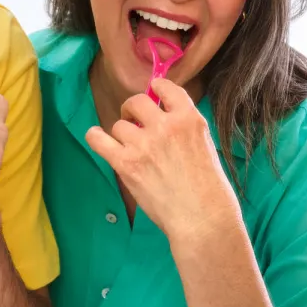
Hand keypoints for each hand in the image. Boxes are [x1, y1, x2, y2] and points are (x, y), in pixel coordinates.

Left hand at [85, 79, 236, 241]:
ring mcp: (144, 143)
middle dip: (133, 110)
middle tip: (135, 124)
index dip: (156, 90)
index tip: (152, 97)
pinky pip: (98, 139)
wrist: (203, 218)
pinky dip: (96, 137)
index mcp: (189, 118)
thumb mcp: (205, 144)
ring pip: (119, 125)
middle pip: (136, 101)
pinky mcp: (126, 163)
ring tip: (130, 149)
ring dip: (122, 135)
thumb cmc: (210, 188)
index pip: (165, 87)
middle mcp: (165, 125)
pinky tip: (98, 138)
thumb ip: (183, 128)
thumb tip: (161, 117)